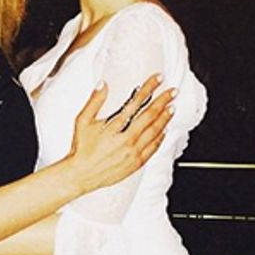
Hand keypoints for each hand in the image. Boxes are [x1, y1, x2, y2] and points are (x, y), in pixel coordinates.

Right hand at [66, 74, 174, 193]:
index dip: (148, 89)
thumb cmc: (81, 149)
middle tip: (172, 91)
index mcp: (114, 127)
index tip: (157, 79)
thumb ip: (94, 102)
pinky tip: (164, 131)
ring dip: (165, 118)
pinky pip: (153, 149)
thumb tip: (103, 85)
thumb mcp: (82, 122)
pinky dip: (160, 138)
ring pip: (154, 132)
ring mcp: (133, 153)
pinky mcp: (135, 164)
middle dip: (163, 101)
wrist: (81, 175)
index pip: (136, 102)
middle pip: (150, 116)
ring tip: (172, 108)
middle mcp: (126, 139)